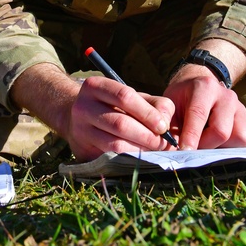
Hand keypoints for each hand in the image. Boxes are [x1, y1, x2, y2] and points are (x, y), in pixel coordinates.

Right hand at [62, 76, 176, 160]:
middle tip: (162, 144)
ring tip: (153, 152)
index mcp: (95, 86)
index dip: (147, 113)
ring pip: (115, 144)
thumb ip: (156, 105)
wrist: (80, 119)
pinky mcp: (81, 150)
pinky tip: (140, 157)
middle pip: (120, 123)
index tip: (163, 127)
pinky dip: (129, 159)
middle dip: (146, 136)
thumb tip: (165, 125)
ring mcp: (79, 129)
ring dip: (140, 150)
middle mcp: (83, 106)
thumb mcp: (135, 98)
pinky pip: (110, 158)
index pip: (124, 97)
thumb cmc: (116, 107)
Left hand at [164, 64, 245, 149]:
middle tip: (195, 147)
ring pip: (241, 137)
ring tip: (210, 142)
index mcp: (204, 87)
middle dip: (206, 145)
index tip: (183, 151)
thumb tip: (169, 147)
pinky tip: (225, 142)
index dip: (191, 136)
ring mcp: (241, 107)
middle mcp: (227, 96)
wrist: (200, 85)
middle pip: (222, 131)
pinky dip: (240, 146)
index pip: (199, 115)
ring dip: (224, 146)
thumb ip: (168, 123)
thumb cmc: (183, 98)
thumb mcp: (170, 104)